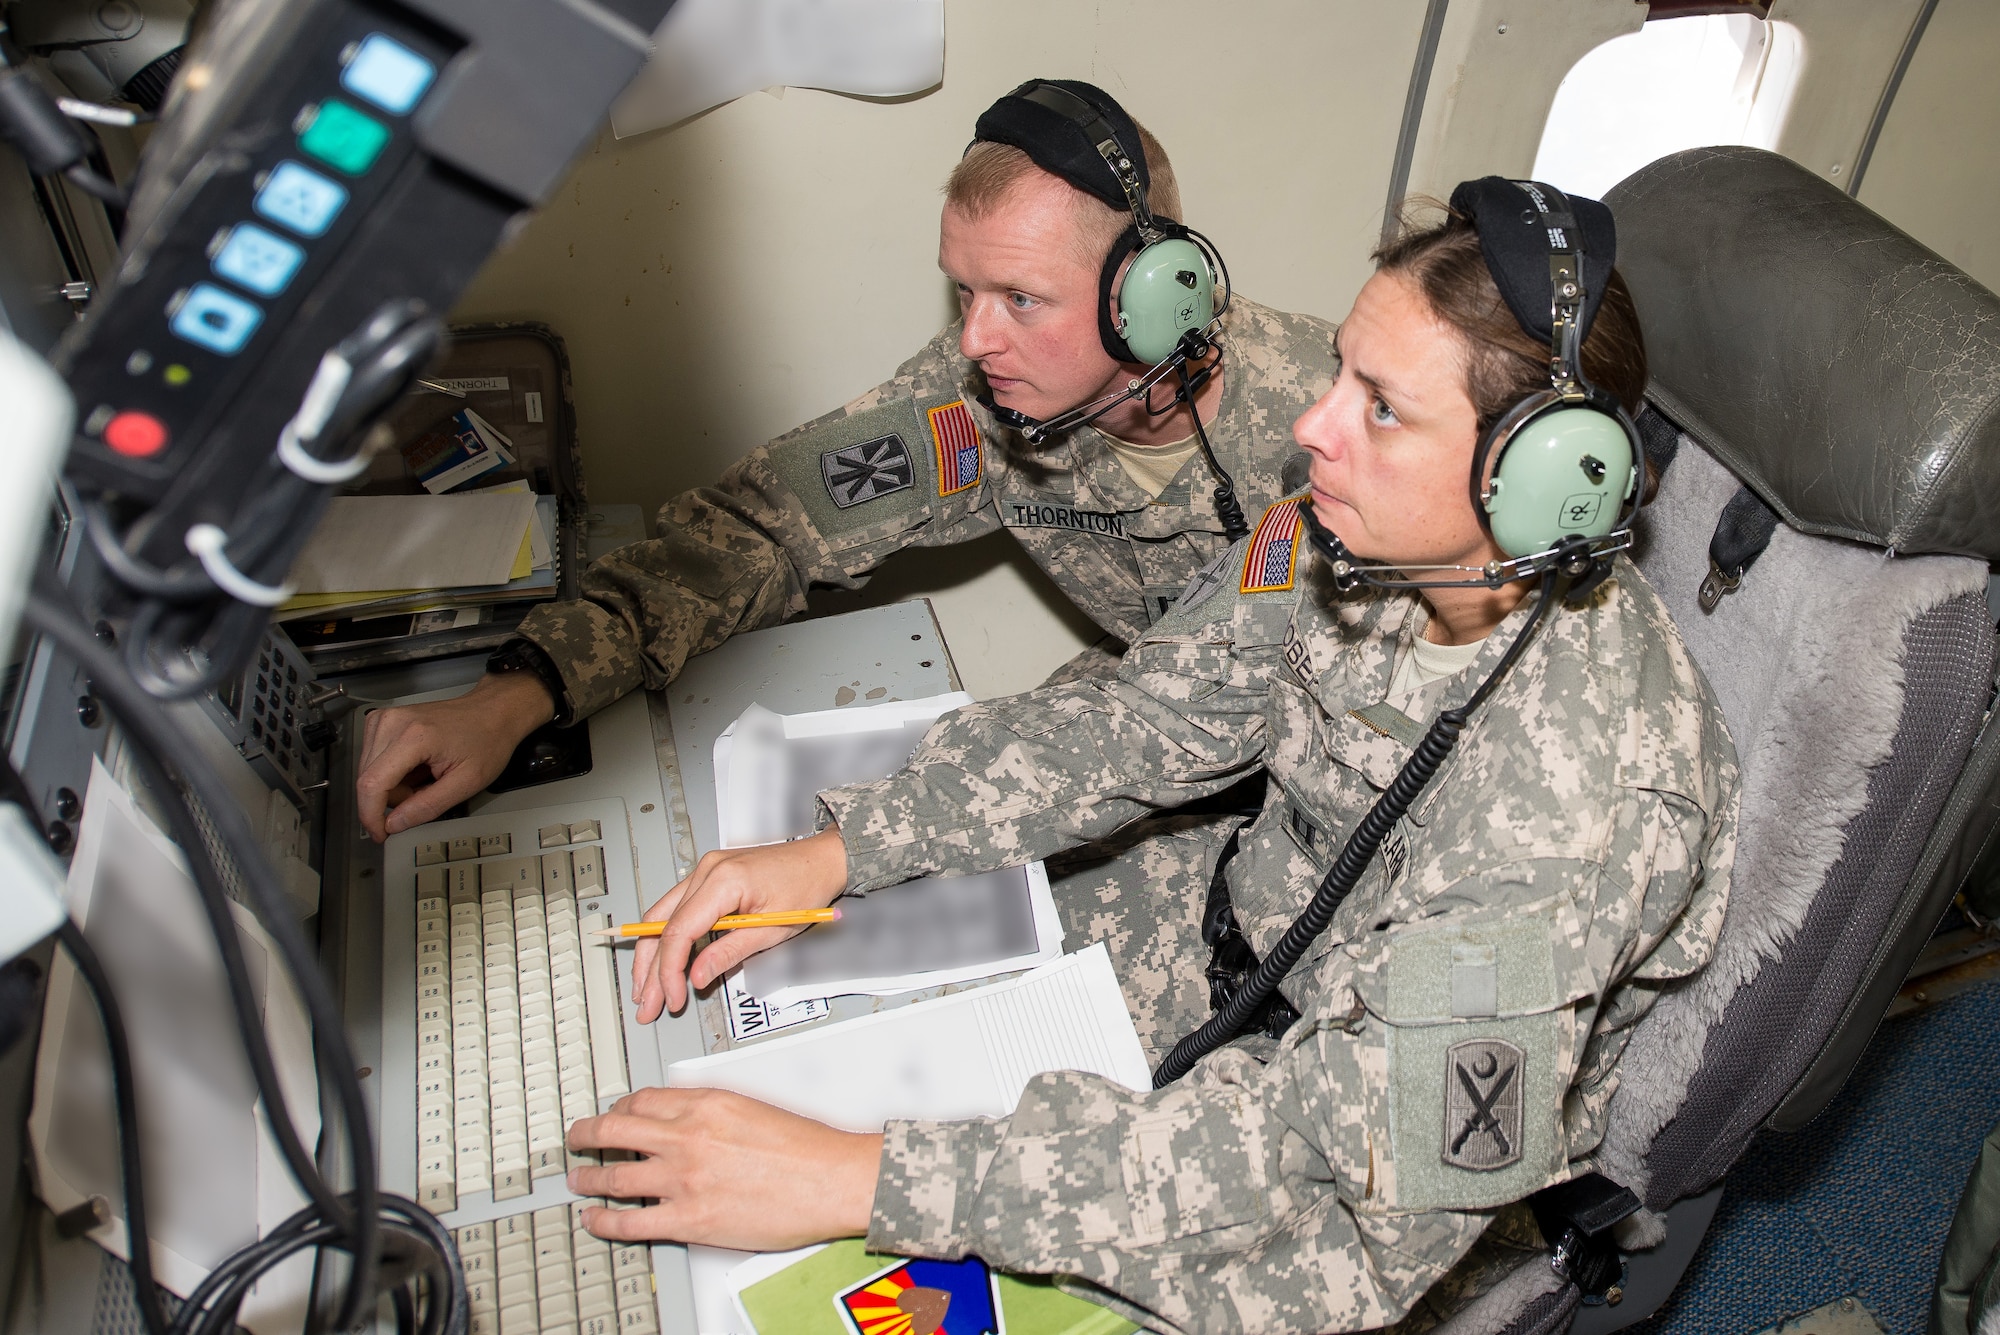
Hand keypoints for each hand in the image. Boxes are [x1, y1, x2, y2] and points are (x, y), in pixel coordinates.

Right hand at [355, 672, 554, 840]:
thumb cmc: (486, 741)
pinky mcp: (381, 720)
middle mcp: (392, 722)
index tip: (381, 833)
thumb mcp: (466, 783)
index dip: (371, 816)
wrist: (492, 712)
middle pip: (368, 780)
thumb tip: (393, 824)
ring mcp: (384, 718)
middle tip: (425, 794)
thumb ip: (427, 807)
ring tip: (425, 778)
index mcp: (413, 737)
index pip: (372, 784)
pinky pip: (372, 760)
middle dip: (392, 800)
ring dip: (393, 786)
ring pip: (368, 772)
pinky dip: (391, 773)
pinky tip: (416, 767)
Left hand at [566, 1088, 879, 1249]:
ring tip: (578, 1177)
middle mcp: (687, 1137)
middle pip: (615, 1128)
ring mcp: (683, 1179)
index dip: (622, 1108)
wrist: (831, 1180)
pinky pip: (629, 1222)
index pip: (643, 1100)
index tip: (616, 1116)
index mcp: (705, 1103)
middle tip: (576, 1138)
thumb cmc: (806, 1149)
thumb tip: (689, 1122)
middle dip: (587, 1133)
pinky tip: (594, 1218)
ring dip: (588, 1176)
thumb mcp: (753, 1108)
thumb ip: (714, 1113)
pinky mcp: (688, 1219)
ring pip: (614, 1174)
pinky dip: (603, 1221)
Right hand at [632, 828, 847, 1021]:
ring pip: (662, 917)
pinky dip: (666, 936)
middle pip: (663, 925)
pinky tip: (660, 960)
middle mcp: (707, 870)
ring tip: (645, 988)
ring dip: (652, 955)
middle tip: (647, 1003)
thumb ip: (729, 953)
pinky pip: (677, 907)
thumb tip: (697, 976)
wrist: (822, 859)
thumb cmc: (806, 886)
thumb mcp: (772, 930)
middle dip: (651, 970)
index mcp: (723, 880)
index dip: (670, 970)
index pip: (679, 931)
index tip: (673, 996)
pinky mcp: (709, 876)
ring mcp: (705, 870)